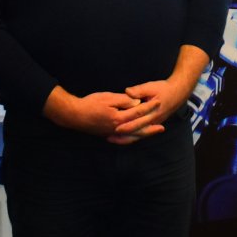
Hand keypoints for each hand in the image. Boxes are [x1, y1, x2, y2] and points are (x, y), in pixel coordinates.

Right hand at [43, 88, 160, 143]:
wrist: (74, 115)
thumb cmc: (90, 104)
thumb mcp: (108, 98)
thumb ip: (124, 101)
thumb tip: (137, 103)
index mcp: (119, 118)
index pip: (138, 112)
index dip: (149, 107)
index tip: (158, 102)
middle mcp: (118, 129)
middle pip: (138, 129)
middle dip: (151, 127)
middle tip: (162, 127)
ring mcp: (113, 133)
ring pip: (132, 136)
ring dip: (143, 135)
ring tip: (152, 133)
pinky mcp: (108, 135)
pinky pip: (124, 139)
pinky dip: (132, 138)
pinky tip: (135, 137)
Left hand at [118, 76, 191, 140]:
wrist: (178, 93)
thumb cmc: (164, 89)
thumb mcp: (151, 86)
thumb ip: (139, 90)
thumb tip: (127, 92)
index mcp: (152, 113)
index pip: (136, 122)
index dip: (125, 126)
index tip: (114, 128)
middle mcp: (153, 121)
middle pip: (136, 132)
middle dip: (122, 136)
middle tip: (108, 138)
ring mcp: (153, 124)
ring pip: (138, 135)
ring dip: (126, 138)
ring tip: (113, 140)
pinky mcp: (153, 124)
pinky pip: (141, 133)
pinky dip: (132, 136)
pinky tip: (123, 137)